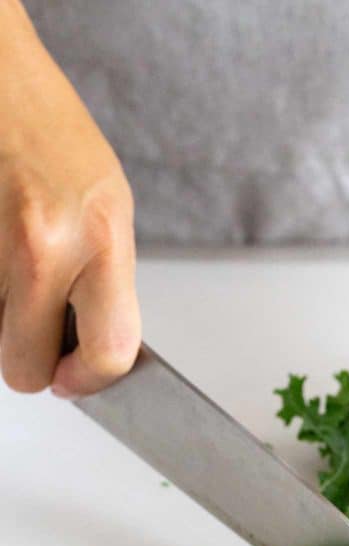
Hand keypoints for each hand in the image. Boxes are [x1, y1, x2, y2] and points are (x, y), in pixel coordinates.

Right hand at [0, 1, 139, 397]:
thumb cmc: (52, 135)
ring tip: (14, 267)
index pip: (109, 350)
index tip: (75, 378)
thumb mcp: (109, 209)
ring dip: (1, 320)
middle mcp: (43, 244)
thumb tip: (92, 352)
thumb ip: (106, 283)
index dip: (90, 378)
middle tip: (32, 327)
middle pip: (22, 368)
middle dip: (28, 359)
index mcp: (100, 235)